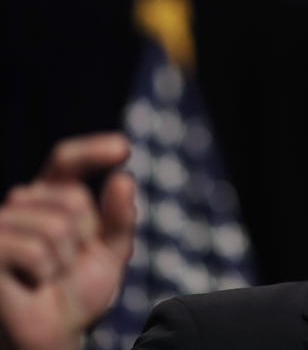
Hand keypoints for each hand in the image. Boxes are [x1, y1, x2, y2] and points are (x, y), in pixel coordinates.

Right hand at [0, 133, 135, 349]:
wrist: (50, 337)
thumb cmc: (74, 293)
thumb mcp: (109, 254)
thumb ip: (120, 219)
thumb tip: (123, 179)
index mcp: (50, 199)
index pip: (67, 162)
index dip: (92, 151)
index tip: (124, 148)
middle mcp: (21, 204)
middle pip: (73, 198)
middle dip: (85, 237)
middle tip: (68, 265)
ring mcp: (0, 225)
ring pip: (56, 227)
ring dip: (64, 262)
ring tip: (48, 278)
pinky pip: (33, 251)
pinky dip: (43, 273)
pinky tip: (30, 286)